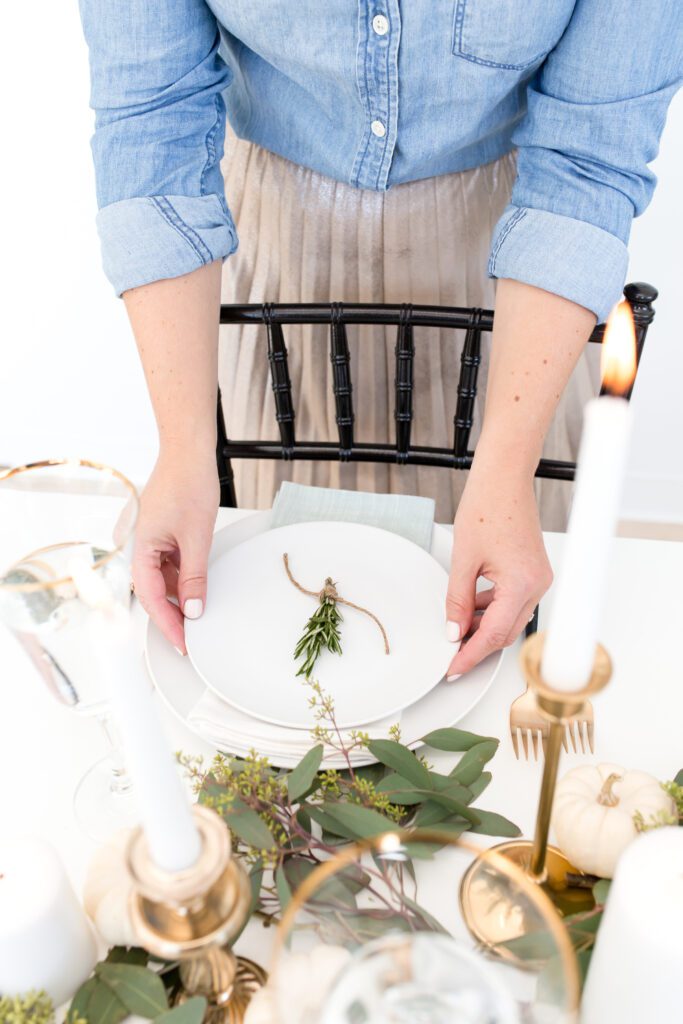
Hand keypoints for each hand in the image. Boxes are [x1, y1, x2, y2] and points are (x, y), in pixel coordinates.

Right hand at [132, 449, 218, 652]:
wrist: (189, 451)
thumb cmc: (188, 483)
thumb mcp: (197, 537)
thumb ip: (194, 576)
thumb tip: (194, 609)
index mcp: (139, 547)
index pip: (150, 597)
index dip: (167, 623)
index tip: (182, 642)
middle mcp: (139, 545)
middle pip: (153, 590)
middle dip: (172, 614)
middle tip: (191, 637)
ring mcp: (150, 538)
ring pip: (162, 578)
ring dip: (179, 595)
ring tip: (198, 614)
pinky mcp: (162, 532)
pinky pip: (169, 563)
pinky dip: (182, 577)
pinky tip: (197, 587)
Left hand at [445, 465, 551, 676]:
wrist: (504, 478)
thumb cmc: (487, 507)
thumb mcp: (463, 560)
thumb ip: (457, 601)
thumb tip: (453, 631)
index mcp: (521, 584)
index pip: (495, 635)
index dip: (471, 655)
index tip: (453, 668)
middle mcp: (537, 585)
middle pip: (506, 632)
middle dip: (478, 645)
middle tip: (452, 656)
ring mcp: (539, 578)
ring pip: (511, 618)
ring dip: (485, 627)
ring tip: (457, 630)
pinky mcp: (534, 571)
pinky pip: (515, 601)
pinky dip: (494, 609)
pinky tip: (473, 607)